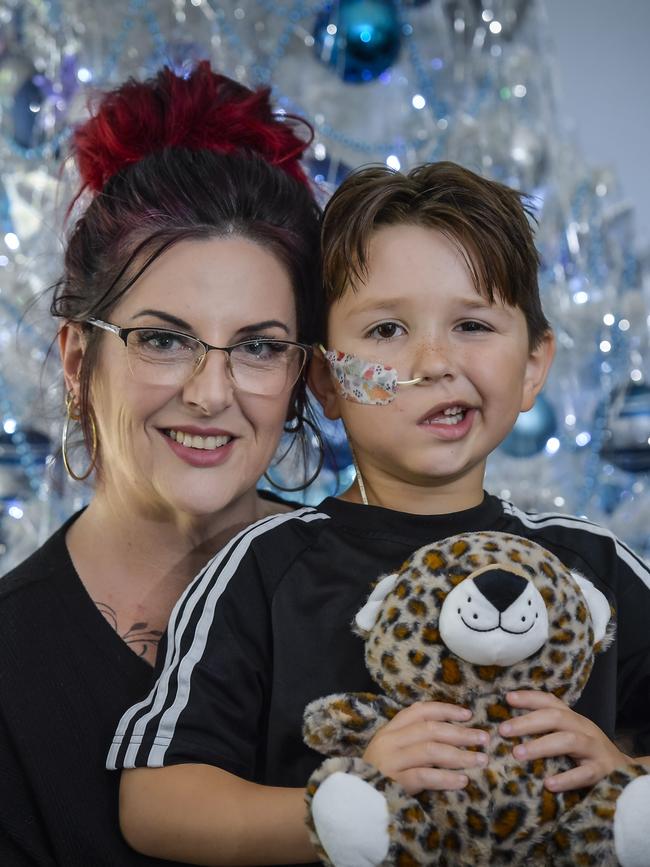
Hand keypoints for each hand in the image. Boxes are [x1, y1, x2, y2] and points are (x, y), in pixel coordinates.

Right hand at [362, 700, 489, 794]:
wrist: (353, 802)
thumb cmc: (378, 776)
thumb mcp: (392, 752)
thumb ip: (413, 742)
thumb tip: (450, 735)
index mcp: (390, 729)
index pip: (420, 711)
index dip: (445, 710)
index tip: (468, 714)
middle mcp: (390, 740)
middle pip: (430, 729)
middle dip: (460, 733)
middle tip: (484, 738)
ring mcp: (390, 760)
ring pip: (430, 750)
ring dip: (459, 754)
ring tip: (480, 760)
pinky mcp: (393, 782)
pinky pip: (424, 776)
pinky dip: (446, 777)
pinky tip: (462, 781)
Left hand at [500, 690, 630, 791]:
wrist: (624, 771)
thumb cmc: (586, 752)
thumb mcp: (568, 734)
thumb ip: (546, 729)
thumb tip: (509, 726)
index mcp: (572, 718)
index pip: (550, 701)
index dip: (529, 698)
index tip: (507, 698)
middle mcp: (583, 727)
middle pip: (555, 717)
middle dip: (527, 722)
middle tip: (503, 730)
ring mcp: (594, 748)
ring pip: (569, 740)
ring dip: (541, 746)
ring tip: (518, 754)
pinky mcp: (603, 771)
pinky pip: (585, 773)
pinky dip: (566, 778)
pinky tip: (548, 784)